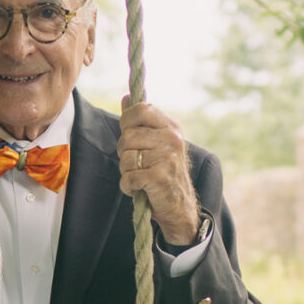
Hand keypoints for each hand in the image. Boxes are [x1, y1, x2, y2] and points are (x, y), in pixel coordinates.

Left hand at [118, 98, 199, 248]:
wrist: (180, 206)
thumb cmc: (163, 172)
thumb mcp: (156, 142)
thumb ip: (141, 121)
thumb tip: (126, 98)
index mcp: (171, 127)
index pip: (140, 110)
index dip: (127, 122)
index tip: (130, 136)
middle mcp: (172, 139)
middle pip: (127, 136)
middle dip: (124, 152)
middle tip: (136, 163)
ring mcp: (167, 158)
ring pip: (126, 158)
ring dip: (126, 171)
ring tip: (140, 176)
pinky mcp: (159, 178)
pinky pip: (128, 177)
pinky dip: (128, 186)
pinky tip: (139, 188)